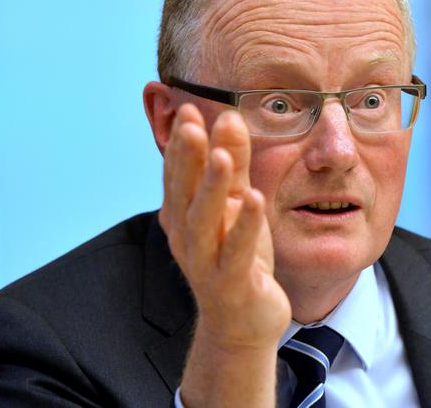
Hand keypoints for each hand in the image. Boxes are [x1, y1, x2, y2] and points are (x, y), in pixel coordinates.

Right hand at [159, 103, 290, 406]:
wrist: (242, 323)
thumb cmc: (238, 258)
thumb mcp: (236, 205)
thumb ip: (235, 164)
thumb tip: (229, 117)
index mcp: (184, 218)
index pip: (178, 175)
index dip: (182, 144)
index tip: (189, 108)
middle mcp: (187, 239)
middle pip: (184, 194)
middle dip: (187, 159)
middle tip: (192, 123)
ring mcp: (205, 263)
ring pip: (204, 222)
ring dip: (211, 189)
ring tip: (221, 157)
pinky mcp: (230, 284)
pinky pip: (236, 253)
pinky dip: (243, 226)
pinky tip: (252, 199)